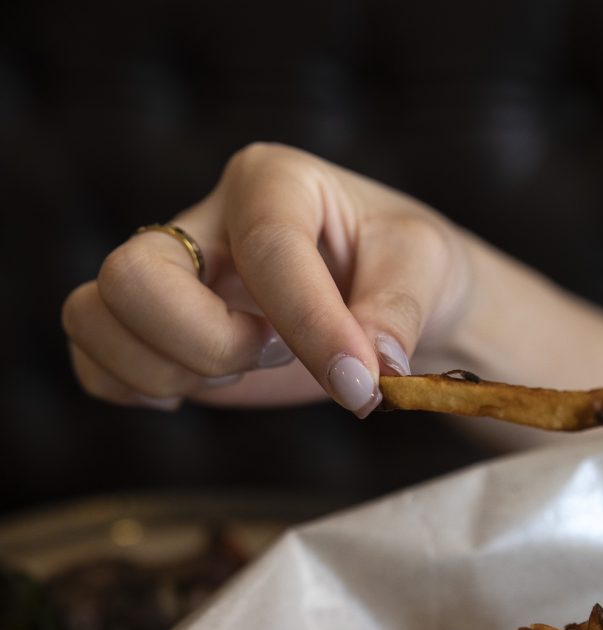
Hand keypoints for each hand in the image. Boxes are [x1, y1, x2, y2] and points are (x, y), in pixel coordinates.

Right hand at [61, 143, 470, 416]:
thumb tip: (372, 369)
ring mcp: (170, 276)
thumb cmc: (405, 266)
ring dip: (171, 371)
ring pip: (95, 317)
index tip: (360, 387)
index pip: (265, 250)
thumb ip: (400, 312)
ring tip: (241, 368)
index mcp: (271, 183)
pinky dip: (134, 389)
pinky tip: (196, 388)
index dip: (309, 327)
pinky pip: (92, 362)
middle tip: (275, 354)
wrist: (386, 293)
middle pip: (132, 277)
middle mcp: (204, 221)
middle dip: (210, 345)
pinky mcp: (153, 329)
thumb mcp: (427, 269)